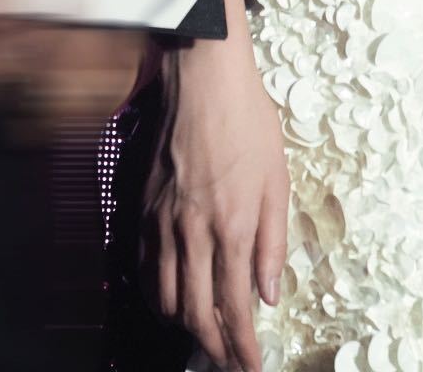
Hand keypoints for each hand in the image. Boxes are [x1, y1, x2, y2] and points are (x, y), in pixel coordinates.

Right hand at [144, 38, 289, 371]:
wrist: (203, 80)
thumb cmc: (248, 122)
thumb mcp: (278, 178)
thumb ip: (273, 240)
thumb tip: (268, 293)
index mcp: (234, 226)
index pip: (234, 307)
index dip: (242, 346)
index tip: (250, 366)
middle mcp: (194, 232)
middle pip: (196, 314)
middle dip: (213, 348)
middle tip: (227, 362)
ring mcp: (163, 223)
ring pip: (165, 298)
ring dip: (184, 325)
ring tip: (203, 334)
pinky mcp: (144, 210)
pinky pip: (145, 269)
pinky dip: (157, 295)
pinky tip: (171, 298)